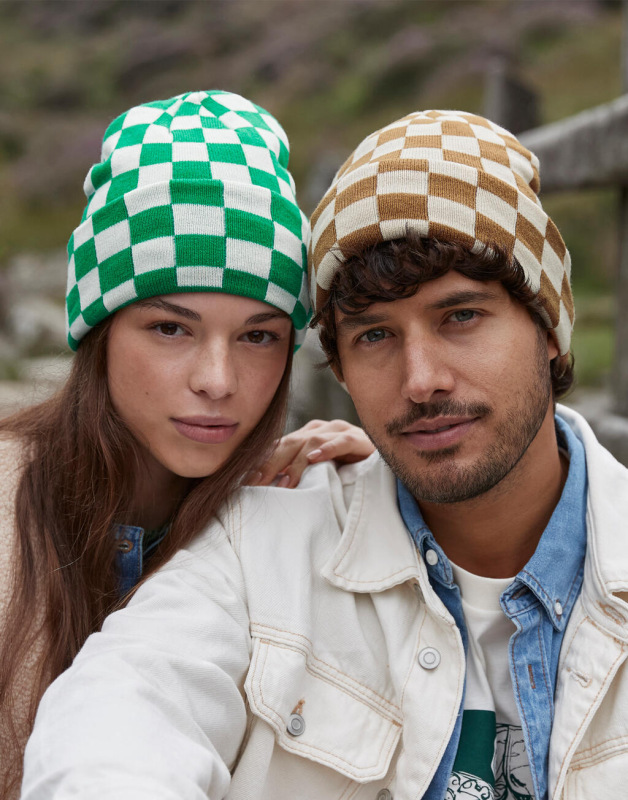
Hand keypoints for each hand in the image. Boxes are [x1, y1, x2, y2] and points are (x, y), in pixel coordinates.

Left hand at [247, 419, 374, 488]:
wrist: (386, 463)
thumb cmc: (350, 471)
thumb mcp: (319, 474)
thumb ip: (298, 475)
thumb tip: (270, 490)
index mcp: (307, 436)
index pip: (279, 446)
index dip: (262, 463)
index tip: (246, 483)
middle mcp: (321, 429)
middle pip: (289, 442)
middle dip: (270, 463)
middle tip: (256, 484)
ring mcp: (340, 431)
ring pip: (311, 441)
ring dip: (296, 463)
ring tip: (285, 482)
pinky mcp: (359, 439)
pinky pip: (342, 441)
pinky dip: (327, 448)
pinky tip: (315, 459)